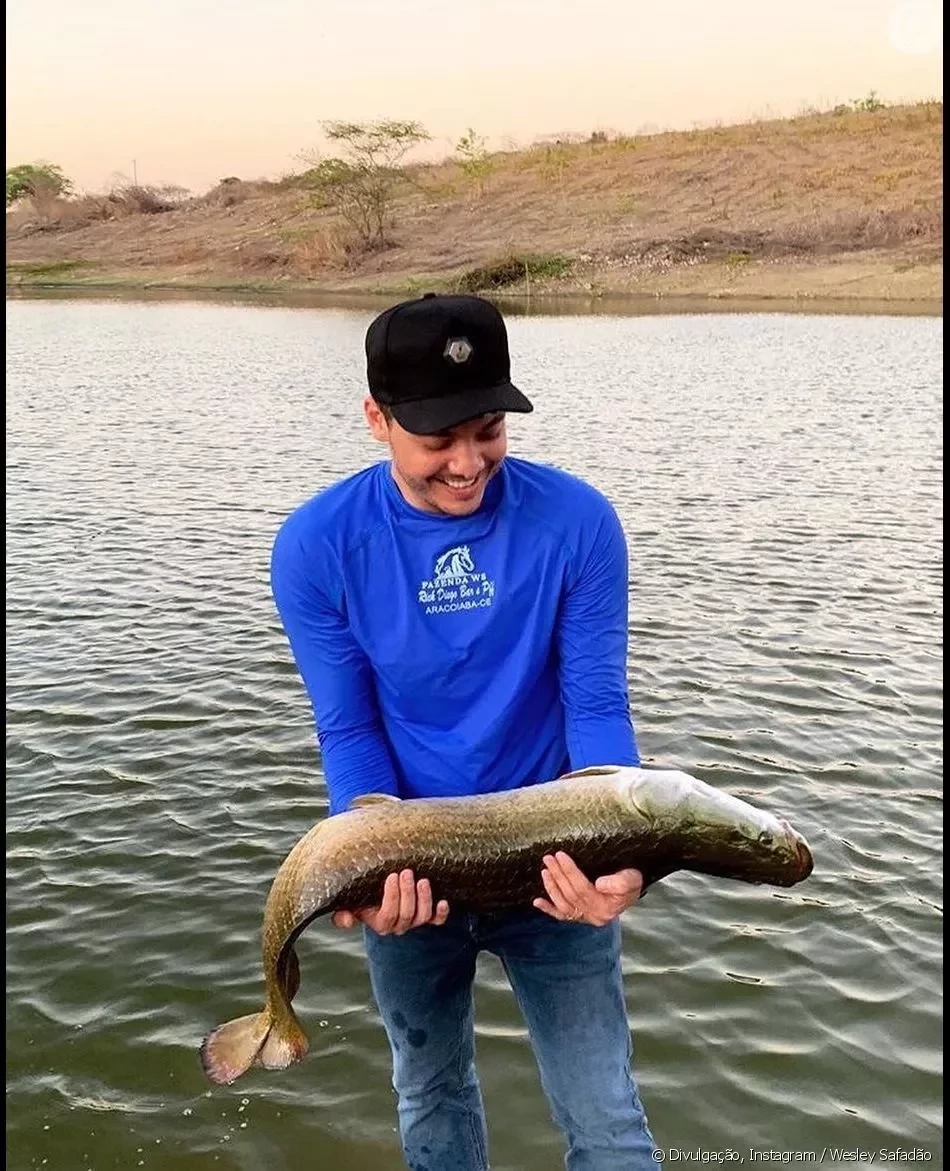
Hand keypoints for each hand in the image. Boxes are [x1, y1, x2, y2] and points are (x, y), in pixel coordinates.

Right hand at [332, 869, 449, 934]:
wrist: (378, 890)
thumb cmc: (361, 894)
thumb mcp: (349, 902)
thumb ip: (342, 912)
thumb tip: (346, 921)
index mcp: (379, 922)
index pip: (388, 916)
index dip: (392, 898)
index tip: (392, 876)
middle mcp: (398, 924)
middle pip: (407, 915)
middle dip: (407, 893)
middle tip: (407, 872)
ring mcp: (414, 920)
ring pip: (422, 917)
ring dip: (424, 898)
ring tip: (422, 880)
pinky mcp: (428, 915)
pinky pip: (437, 920)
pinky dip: (441, 913)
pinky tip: (443, 902)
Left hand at [533, 851, 642, 926]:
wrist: (633, 888)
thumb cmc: (632, 881)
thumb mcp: (632, 879)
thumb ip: (620, 882)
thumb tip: (599, 884)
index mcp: (606, 908)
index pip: (582, 888)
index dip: (569, 871)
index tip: (560, 855)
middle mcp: (595, 916)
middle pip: (571, 894)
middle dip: (558, 875)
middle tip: (548, 858)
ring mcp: (586, 918)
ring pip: (563, 904)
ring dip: (551, 887)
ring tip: (545, 870)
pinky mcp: (580, 916)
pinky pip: (562, 915)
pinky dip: (548, 909)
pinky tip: (537, 902)